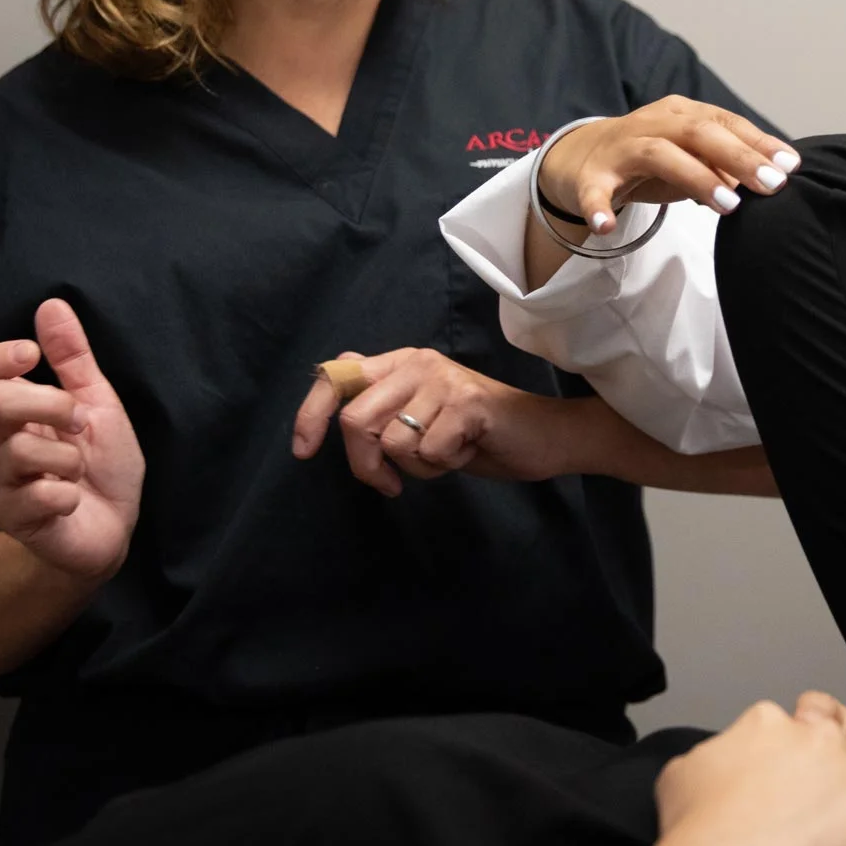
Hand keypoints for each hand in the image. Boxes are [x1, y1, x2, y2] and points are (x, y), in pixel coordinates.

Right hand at [0, 298, 144, 583]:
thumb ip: (73, 358)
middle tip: (80, 423)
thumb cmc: (103, 467)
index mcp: (13, 412)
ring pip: (21, 451)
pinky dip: (68, 495)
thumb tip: (52, 305)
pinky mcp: (11, 519)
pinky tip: (73, 501)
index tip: (30, 355)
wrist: (114, 530)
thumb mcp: (98, 404)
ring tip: (79, 471)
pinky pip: (37, 495)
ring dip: (67, 457)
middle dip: (51, 404)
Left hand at [291, 348, 574, 495]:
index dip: (310, 415)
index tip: (303, 451)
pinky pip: (428, 452)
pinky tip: (465, 452)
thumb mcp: (421, 415)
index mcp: (401, 362)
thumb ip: (381, 404)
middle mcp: (418, 362)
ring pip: (392, 442)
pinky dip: (443, 466)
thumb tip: (330, 387)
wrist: (542, 436)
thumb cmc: (477, 433)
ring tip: (444, 455)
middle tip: (388, 483)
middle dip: (364, 464)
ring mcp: (443, 380)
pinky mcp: (467, 403)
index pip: (336, 377)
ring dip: (414, 467)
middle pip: (355, 419)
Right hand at [540, 98, 798, 236]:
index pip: (726, 123)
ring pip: (659, 154)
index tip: (790, 166)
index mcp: (681, 114)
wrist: (581, 157)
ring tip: (727, 206)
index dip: (758, 143)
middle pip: (699, 132)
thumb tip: (770, 183)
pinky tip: (606, 226)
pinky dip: (598, 207)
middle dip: (739, 157)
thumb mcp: (691, 158)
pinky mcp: (590, 176)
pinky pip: (594, 192)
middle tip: (771, 184)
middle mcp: (652, 124)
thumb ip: (726, 168)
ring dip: (696, 177)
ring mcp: (620, 148)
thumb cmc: (649, 159)